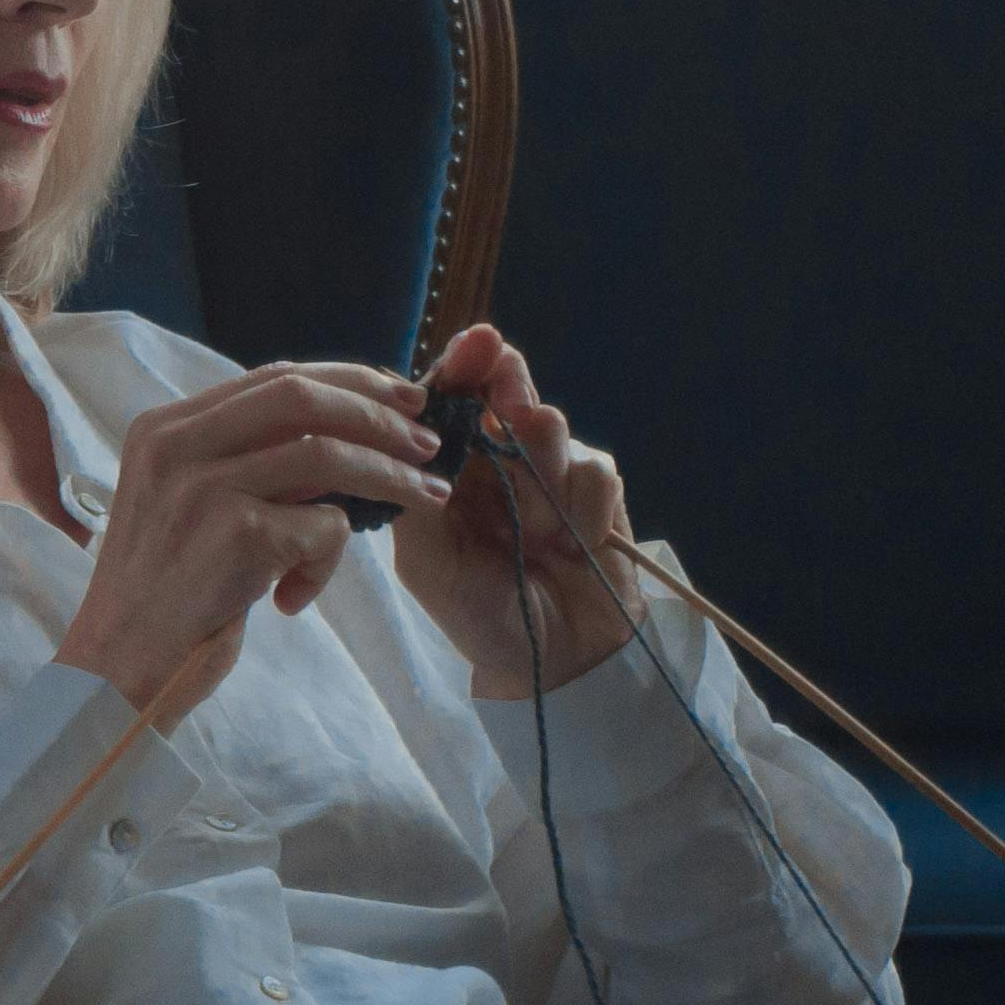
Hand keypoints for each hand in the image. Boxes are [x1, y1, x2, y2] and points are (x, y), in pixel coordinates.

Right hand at [53, 358, 445, 726]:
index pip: (272, 378)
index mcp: (163, 428)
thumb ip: (243, 461)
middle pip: (302, 397)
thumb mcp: (187, 502)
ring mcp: (204, 486)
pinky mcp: (236, 533)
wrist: (117, 660)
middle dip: (379, 416)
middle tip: (429, 443)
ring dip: (390, 475)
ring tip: (427, 498)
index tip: (400, 398)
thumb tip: (345, 432)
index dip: (349, 381)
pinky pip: (324, 527)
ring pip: (327, 454)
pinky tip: (295, 593)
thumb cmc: (162, 589)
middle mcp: (177, 444)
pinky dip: (329, 560)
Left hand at [391, 322, 641, 700]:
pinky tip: (574, 543)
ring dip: (541, 474)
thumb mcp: (426, 563)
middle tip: (508, 398)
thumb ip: (413, 503)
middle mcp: (496, 460)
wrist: (554, 658)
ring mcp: (549, 470)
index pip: (449, 404)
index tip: (473, 345)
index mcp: (446, 470)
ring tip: (534, 532)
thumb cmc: (479, 611)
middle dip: (507, 387)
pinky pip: (595, 469)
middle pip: (504, 393)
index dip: (459, 371)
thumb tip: (407, 442)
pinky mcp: (597, 489)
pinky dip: (583, 505)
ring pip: (551, 428)